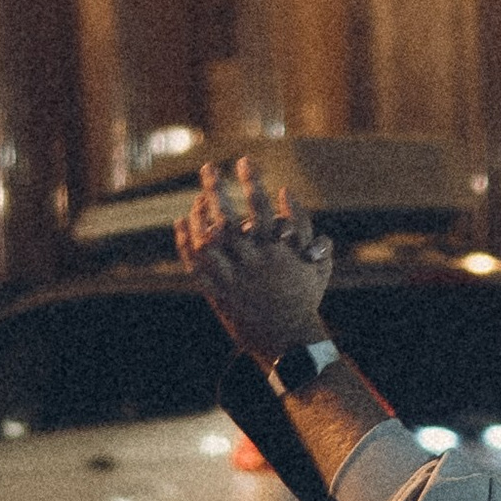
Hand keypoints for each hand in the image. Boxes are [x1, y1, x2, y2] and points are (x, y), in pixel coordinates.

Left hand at [177, 156, 332, 362]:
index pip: (260, 205)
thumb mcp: (318, 265)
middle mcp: (252, 262)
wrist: (288, 341)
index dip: (252, 179)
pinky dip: (186, 241)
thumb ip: (308, 227)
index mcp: (278, 252)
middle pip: (226, 216)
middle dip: (215, 188)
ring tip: (197, 197)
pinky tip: (182, 224)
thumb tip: (288, 191)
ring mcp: (233, 278)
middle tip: (208, 168)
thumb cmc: (306, 299)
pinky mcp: (218, 293)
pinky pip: (195, 264)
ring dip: (199, 215)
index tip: (244, 159)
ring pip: (207, 239)